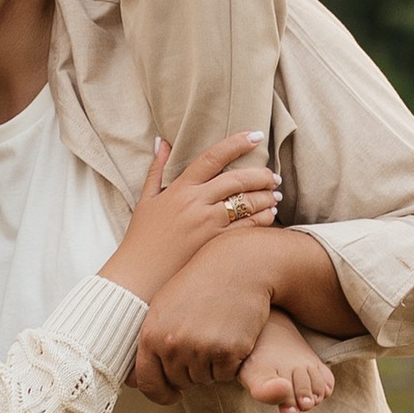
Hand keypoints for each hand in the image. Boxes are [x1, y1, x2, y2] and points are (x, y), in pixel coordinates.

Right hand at [100, 133, 280, 305]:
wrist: (138, 276)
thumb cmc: (141, 238)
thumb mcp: (146, 199)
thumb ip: (157, 169)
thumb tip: (164, 142)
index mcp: (180, 189)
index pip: (212, 158)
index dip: (236, 144)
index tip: (256, 136)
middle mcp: (195, 203)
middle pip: (236, 179)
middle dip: (260, 174)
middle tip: (273, 176)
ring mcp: (206, 225)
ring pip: (246, 204)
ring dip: (265, 196)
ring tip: (275, 195)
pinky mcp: (215, 245)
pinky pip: (246, 229)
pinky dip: (262, 219)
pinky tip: (269, 215)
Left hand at [133, 226, 348, 400]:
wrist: (238, 266)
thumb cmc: (202, 283)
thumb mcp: (165, 306)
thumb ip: (154, 339)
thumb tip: (141, 376)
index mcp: (151, 334)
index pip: (148, 382)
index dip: (161, 394)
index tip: (173, 395)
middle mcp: (172, 344)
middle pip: (181, 382)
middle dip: (193, 371)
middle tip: (206, 342)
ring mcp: (199, 348)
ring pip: (205, 379)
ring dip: (214, 366)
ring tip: (219, 333)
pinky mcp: (227, 351)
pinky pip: (227, 374)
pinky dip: (232, 362)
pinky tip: (233, 335)